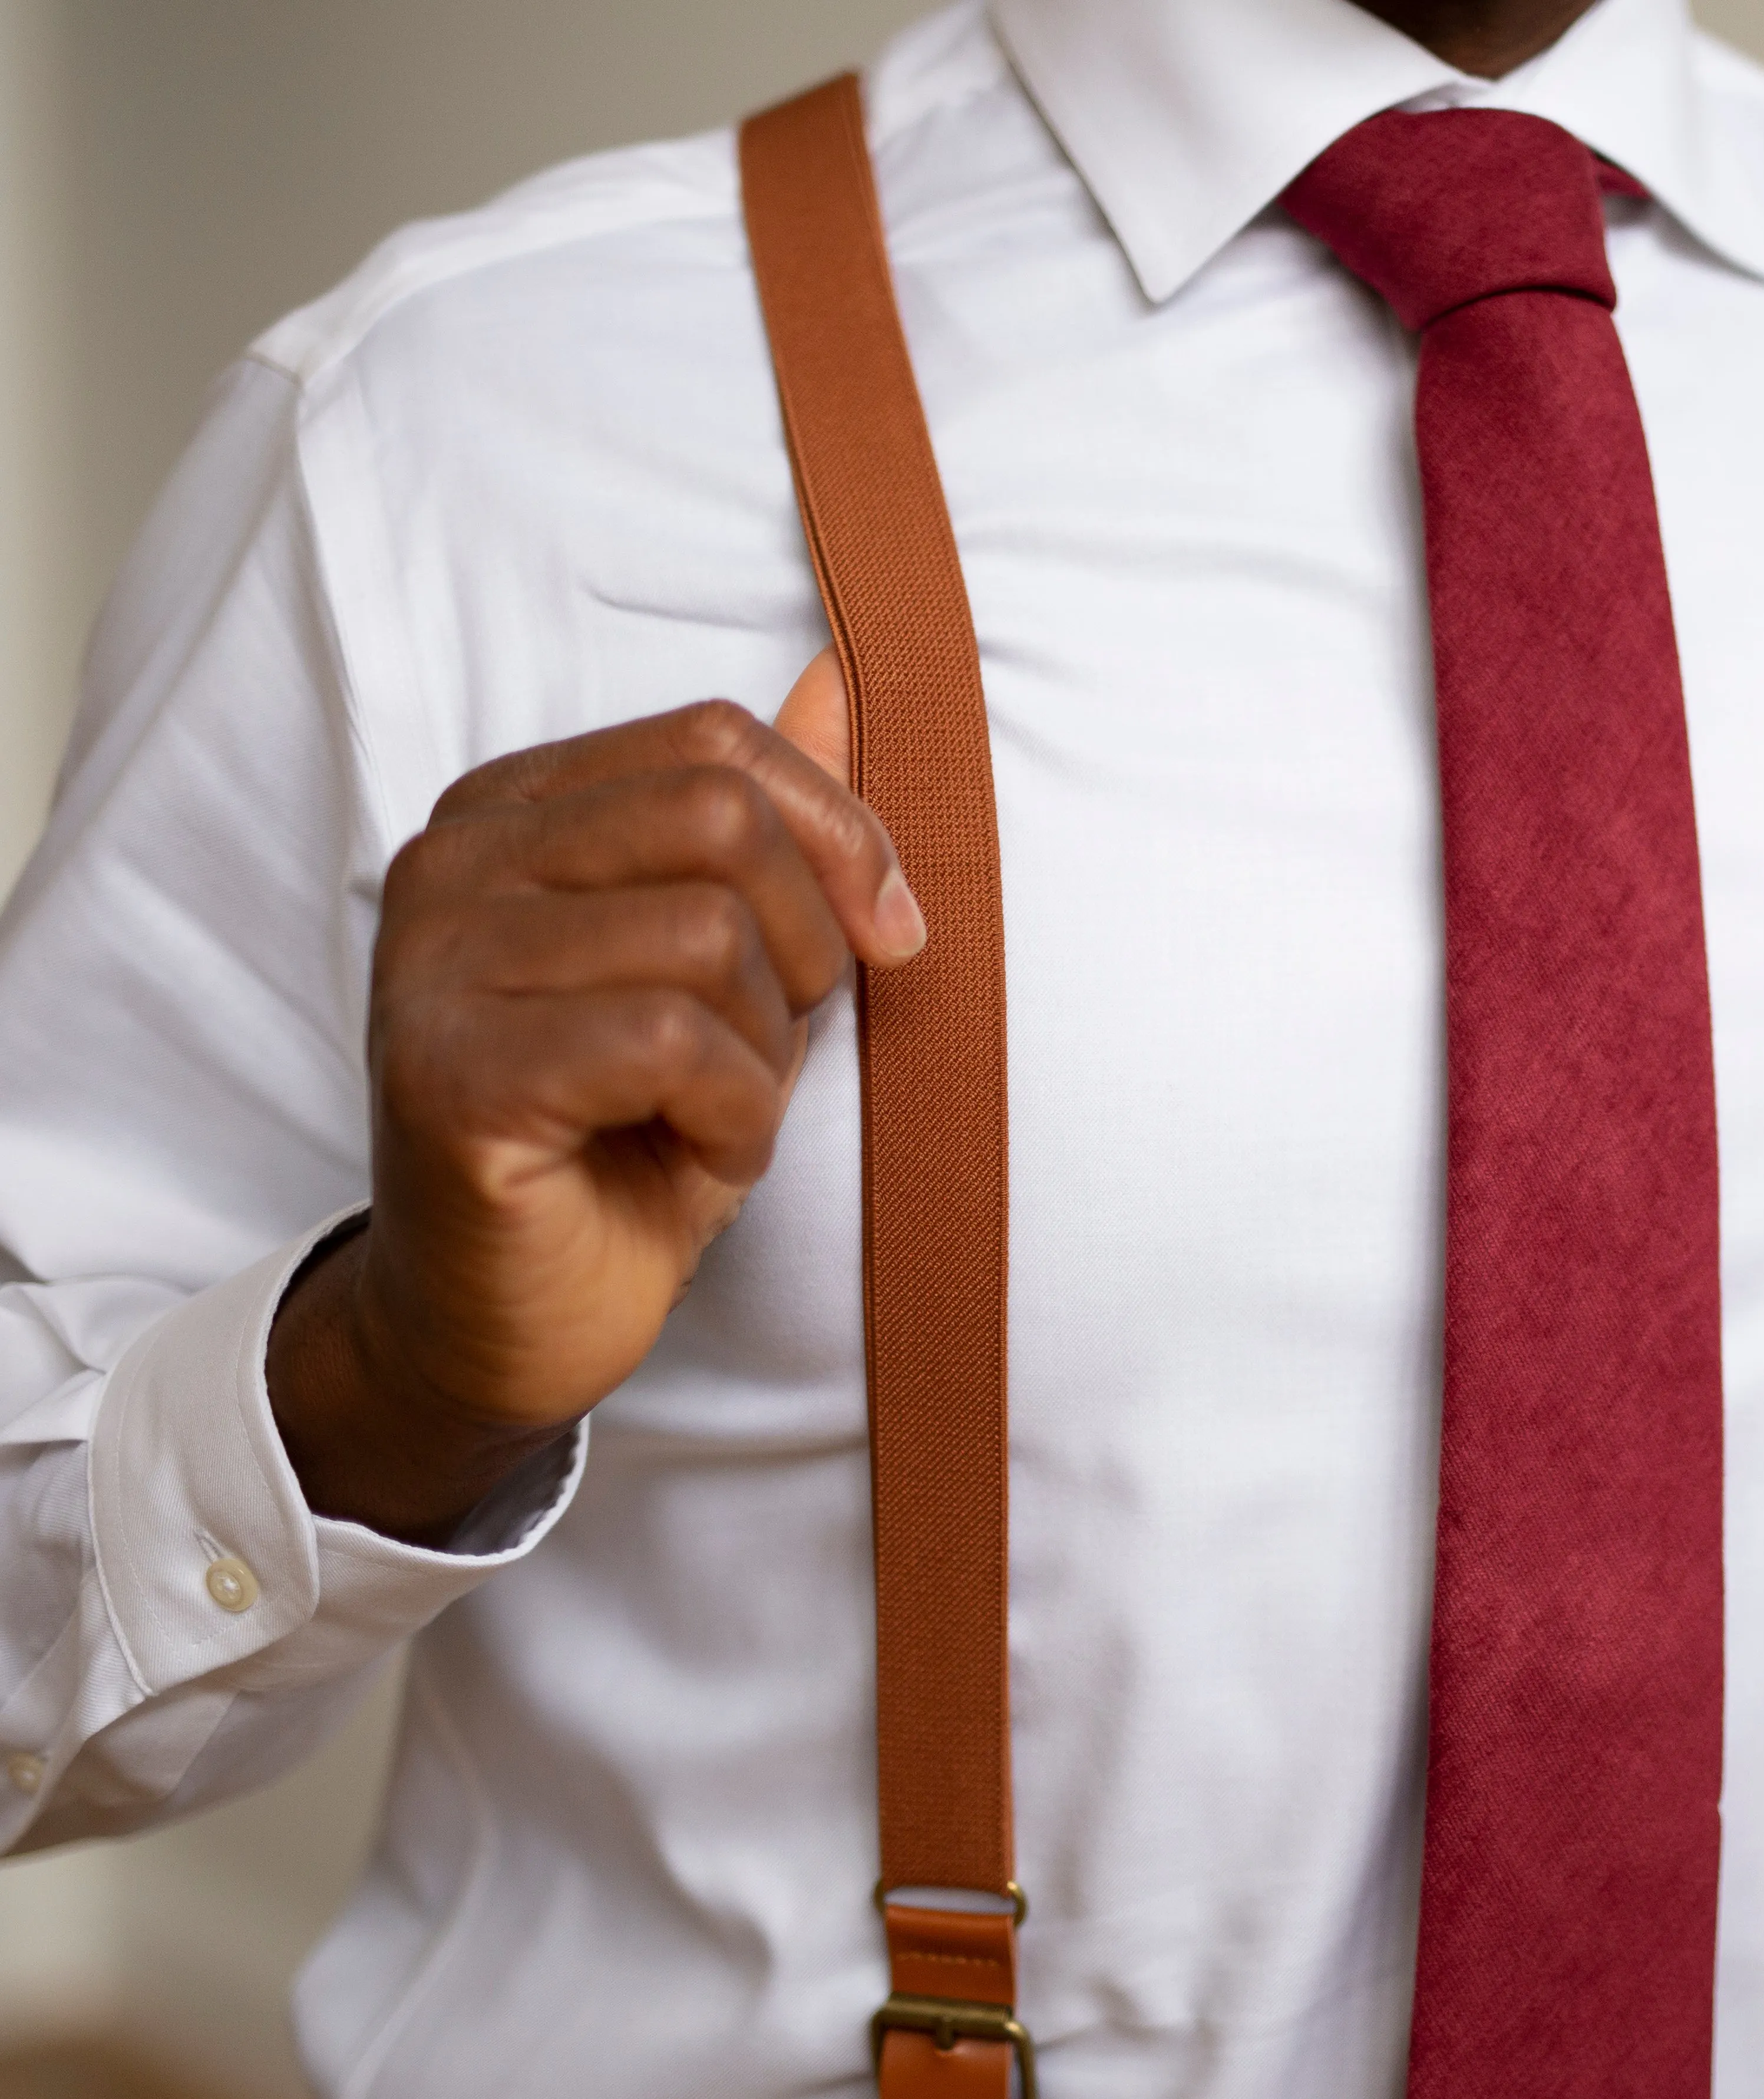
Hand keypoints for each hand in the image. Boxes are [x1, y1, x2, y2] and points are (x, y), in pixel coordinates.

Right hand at [267, 655, 910, 1541]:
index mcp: (511, 810)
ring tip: (715, 1110)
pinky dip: (733, 1115)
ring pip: (709, 934)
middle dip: (805, 944)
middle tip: (773, 1045)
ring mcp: (434, 964)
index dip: (838, 834)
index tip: (889, 938)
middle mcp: (451, 863)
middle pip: (719, 816)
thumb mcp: (736, 964)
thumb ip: (772, 822)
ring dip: (766, 1051)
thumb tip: (843, 672)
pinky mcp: (451, 1073)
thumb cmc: (632, 1136)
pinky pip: (672, 1042)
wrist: (517, 1320)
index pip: (715, 741)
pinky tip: (693, 1155)